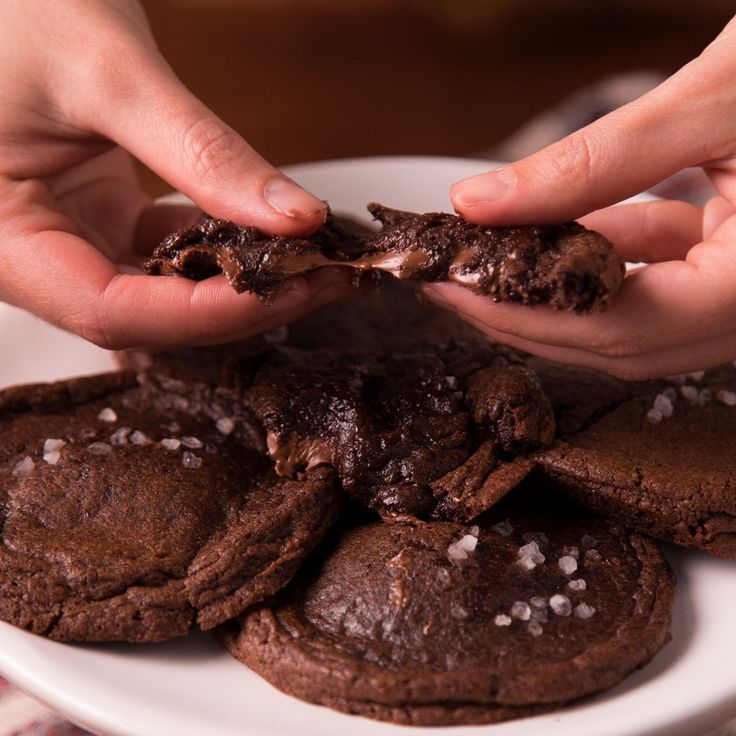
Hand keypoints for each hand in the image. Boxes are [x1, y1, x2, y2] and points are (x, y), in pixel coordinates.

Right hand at [0, 0, 354, 350]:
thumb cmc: (10, 3)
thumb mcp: (107, 73)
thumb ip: (202, 153)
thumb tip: (297, 216)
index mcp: (0, 239)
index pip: (109, 311)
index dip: (204, 312)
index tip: (289, 287)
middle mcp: (31, 255)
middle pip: (146, 315)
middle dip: (242, 303)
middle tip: (325, 277)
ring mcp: (69, 238)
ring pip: (164, 291)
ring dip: (241, 280)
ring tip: (315, 259)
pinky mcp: (100, 217)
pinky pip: (167, 252)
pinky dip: (222, 245)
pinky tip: (272, 233)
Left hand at [424, 16, 735, 379]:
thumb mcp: (716, 101)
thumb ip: (593, 160)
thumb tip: (480, 201)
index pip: (620, 329)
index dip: (523, 314)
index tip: (451, 287)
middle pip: (619, 342)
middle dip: (525, 313)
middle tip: (451, 281)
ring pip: (635, 317)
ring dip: (557, 286)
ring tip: (488, 254)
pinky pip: (661, 278)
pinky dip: (605, 257)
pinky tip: (562, 226)